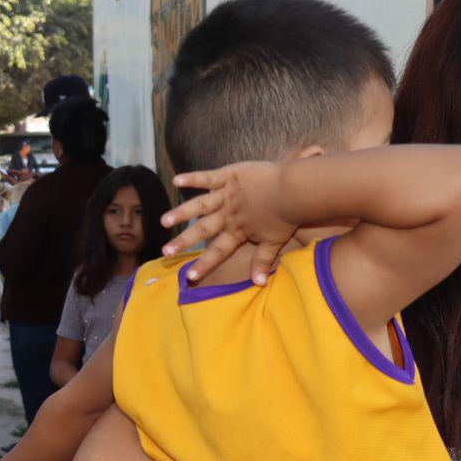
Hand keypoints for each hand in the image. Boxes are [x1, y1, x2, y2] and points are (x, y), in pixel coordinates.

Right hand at [161, 161, 295, 284]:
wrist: (296, 189)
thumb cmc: (288, 215)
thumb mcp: (276, 241)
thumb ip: (263, 261)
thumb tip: (259, 284)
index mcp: (238, 231)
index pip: (218, 251)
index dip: (204, 264)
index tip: (190, 277)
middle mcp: (228, 215)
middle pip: (203, 230)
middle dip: (183, 241)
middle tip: (165, 252)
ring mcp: (227, 195)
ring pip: (200, 205)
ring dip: (181, 213)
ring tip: (164, 221)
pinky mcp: (229, 176)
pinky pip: (208, 177)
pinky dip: (193, 178)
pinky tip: (176, 180)